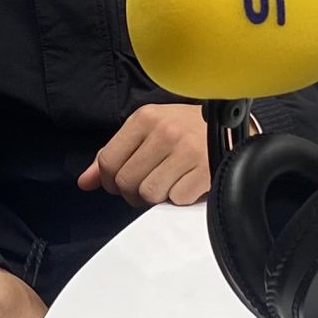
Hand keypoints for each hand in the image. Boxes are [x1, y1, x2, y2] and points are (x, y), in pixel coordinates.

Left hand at [78, 103, 210, 206]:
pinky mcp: (206, 170)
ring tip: (168, 183)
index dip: (109, 181)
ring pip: (149, 194)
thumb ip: (114, 154)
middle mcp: (164, 131)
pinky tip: (187, 184)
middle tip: (148, 185)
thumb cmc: (185, 130)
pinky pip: (177, 200)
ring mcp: (187, 151)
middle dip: (133, 193)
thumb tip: (84, 182)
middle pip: (126, 182)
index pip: (107, 162)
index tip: (121, 183)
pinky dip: (180, 199)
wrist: (233, 127)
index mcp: (145, 118)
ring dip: (157, 197)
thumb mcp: (148, 131)